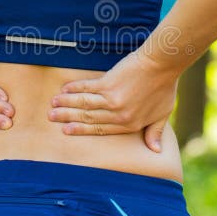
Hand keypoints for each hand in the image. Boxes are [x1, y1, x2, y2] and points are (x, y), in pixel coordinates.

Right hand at [48, 49, 180, 152]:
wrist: (162, 65)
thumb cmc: (165, 87)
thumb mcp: (163, 113)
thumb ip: (154, 132)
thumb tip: (155, 150)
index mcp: (129, 124)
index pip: (100, 129)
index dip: (81, 129)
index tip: (67, 129)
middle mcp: (118, 115)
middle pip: (87, 117)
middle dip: (67, 117)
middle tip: (51, 117)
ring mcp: (111, 99)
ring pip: (83, 104)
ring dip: (66, 104)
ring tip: (53, 104)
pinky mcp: (108, 83)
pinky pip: (86, 88)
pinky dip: (74, 88)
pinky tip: (64, 88)